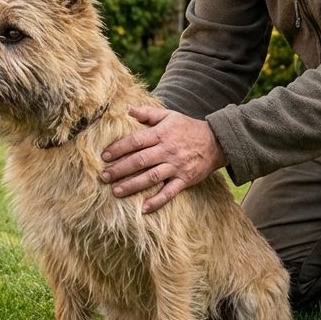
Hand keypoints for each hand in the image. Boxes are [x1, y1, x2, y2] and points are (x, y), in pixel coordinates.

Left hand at [100, 106, 227, 212]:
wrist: (216, 142)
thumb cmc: (189, 128)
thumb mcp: (170, 115)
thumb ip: (148, 113)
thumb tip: (128, 110)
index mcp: (162, 134)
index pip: (136, 141)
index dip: (119, 148)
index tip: (105, 156)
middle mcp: (167, 151)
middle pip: (140, 161)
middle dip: (120, 169)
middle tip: (104, 176)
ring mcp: (176, 166)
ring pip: (151, 177)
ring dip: (133, 185)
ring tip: (116, 191)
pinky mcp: (185, 180)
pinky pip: (170, 192)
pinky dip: (157, 201)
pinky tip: (144, 209)